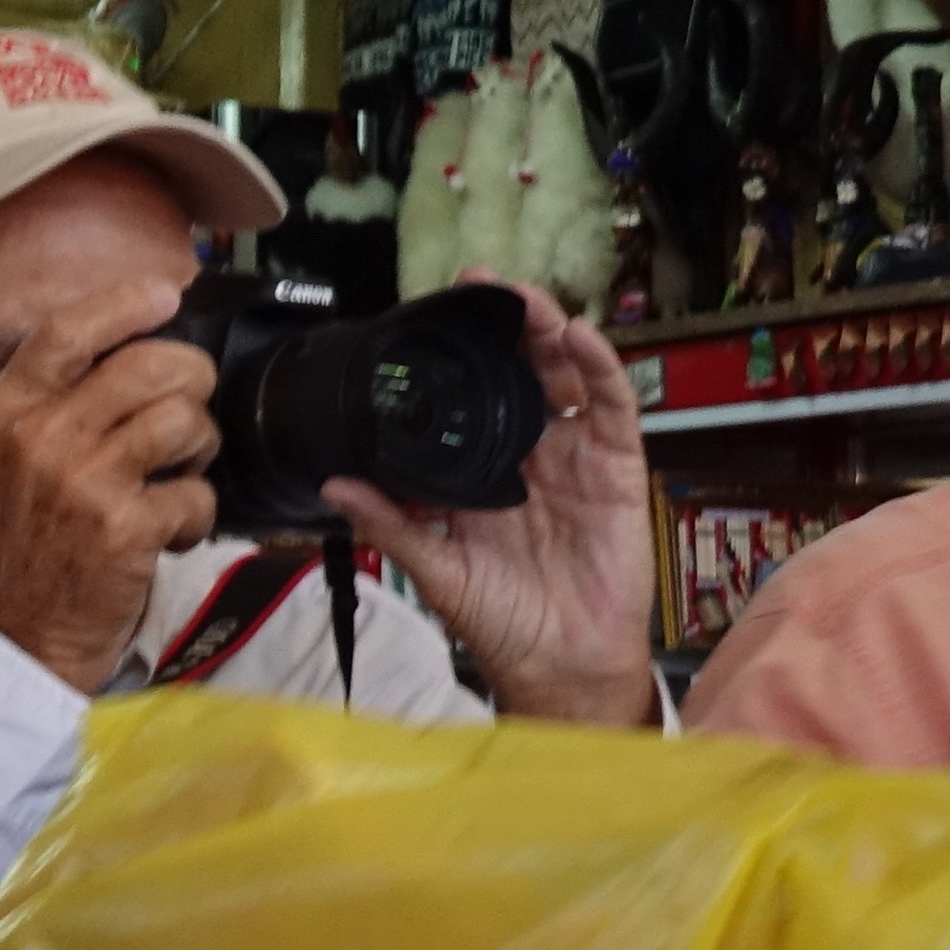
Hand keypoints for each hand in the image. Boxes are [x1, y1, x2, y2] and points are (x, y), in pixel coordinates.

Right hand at [0, 276, 223, 693]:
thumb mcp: (18, 456)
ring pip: (183, 421)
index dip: (125, 304)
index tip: (166, 294)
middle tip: (189, 414)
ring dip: (199, 449)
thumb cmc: (34, 540)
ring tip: (178, 476)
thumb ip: (61, 399)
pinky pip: (196, 493)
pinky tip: (171, 532)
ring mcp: (80, 480)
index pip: (67, 329)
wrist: (23, 633)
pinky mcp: (122, 527)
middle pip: (149, 366)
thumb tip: (141, 342)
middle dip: (191, 383)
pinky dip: (198, 515)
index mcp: (7, 409)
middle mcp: (38, 435)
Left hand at [323, 282, 660, 726]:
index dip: (460, 352)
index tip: (434, 312)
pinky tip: (579, 336)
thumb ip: (392, 522)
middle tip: (481, 285)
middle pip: (521, 370)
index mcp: (484, 468)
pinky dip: (599, 366)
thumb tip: (332, 484)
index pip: (472, 393)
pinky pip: (612, 406)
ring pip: (566, 375)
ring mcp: (575, 455)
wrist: (561, 665)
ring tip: (526, 301)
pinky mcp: (616, 466)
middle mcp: (531, 452)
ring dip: (548, 331)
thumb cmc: (501, 622)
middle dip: (505, 324)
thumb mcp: (436, 567)